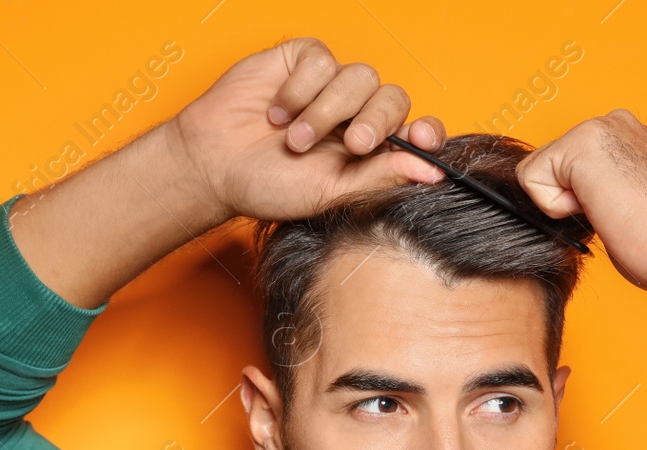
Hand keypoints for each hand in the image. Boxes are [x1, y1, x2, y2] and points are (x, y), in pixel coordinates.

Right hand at [171, 37, 446, 221]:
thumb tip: (431, 173)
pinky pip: (322, 61)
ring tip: (294, 139)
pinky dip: (299, 89)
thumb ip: (380, 179)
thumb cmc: (269, 185)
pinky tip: (276, 111)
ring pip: (360, 77)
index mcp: (373, 151)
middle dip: (376, 121)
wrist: (214, 165)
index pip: (417, 132)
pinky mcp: (303, 62)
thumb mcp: (329, 193)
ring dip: (326, 111)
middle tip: (351, 144)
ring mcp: (332, 86)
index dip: (426, 133)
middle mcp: (358, 115)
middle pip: (393, 99)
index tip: (421, 138)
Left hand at [516, 110, 646, 296]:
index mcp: (629, 137)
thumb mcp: (629, 202)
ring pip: (539, 173)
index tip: (617, 212)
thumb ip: (604, 188)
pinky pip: (530, 180)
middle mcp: (614, 124)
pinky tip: (599, 209)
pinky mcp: (581, 143)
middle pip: (548, 168)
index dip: (578, 202)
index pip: (566, 167)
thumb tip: (574, 200)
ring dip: (564, 205)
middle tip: (614, 215)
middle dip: (568, 201)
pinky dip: (554, 207)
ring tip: (610, 212)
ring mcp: (599, 128)